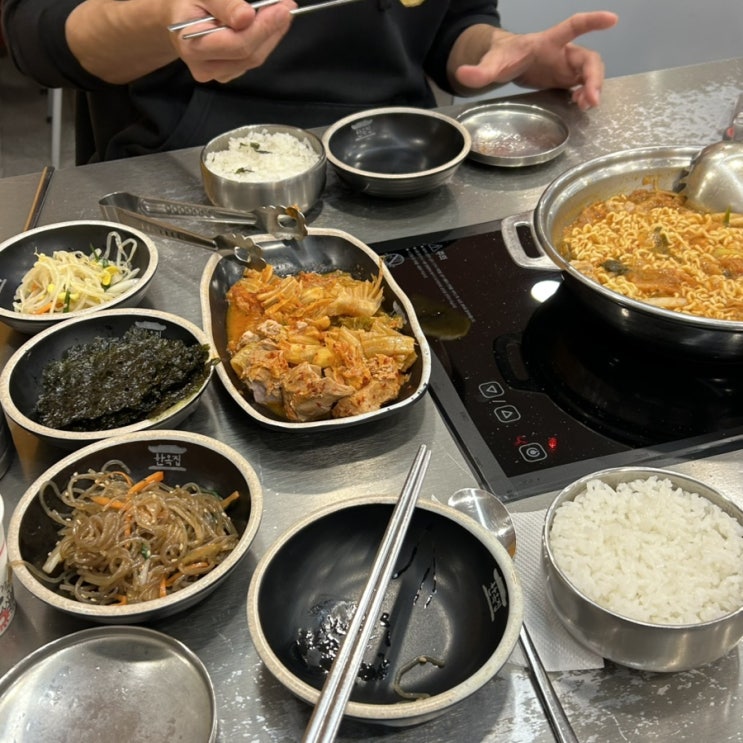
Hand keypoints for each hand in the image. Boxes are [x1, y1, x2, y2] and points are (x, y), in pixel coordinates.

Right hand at [169, 0, 296, 82]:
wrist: (177, 17)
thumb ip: (224, 4)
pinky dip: (264, 41)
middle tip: (287, 7)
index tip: (283, 8)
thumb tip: (247, 17)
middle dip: (271, 30)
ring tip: (281, 12)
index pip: (238, 44)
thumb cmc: (188, 2)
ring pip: (254, 59)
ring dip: (271, 35)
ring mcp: (217, 74)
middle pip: (249, 55)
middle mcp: (204, 67)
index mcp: (193, 45)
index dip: (263, 27)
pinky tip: (269, 25)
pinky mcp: (227, 73)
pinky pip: (251, 60)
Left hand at [454, 12, 618, 109]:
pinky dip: (585, 96)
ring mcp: (566, 66)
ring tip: (585, 105)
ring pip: (589, 74)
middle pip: (588, 59)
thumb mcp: (492, 63)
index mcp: (548, 42)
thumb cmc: (503, 56)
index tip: (612, 19)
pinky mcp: (565, 80)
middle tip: (591, 98)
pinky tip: (580, 106)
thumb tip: (461, 75)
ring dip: (592, 88)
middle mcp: (562, 52)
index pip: (573, 27)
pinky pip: (583, 86)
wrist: (507, 63)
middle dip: (594, 77)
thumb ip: (480, 71)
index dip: (592, 22)